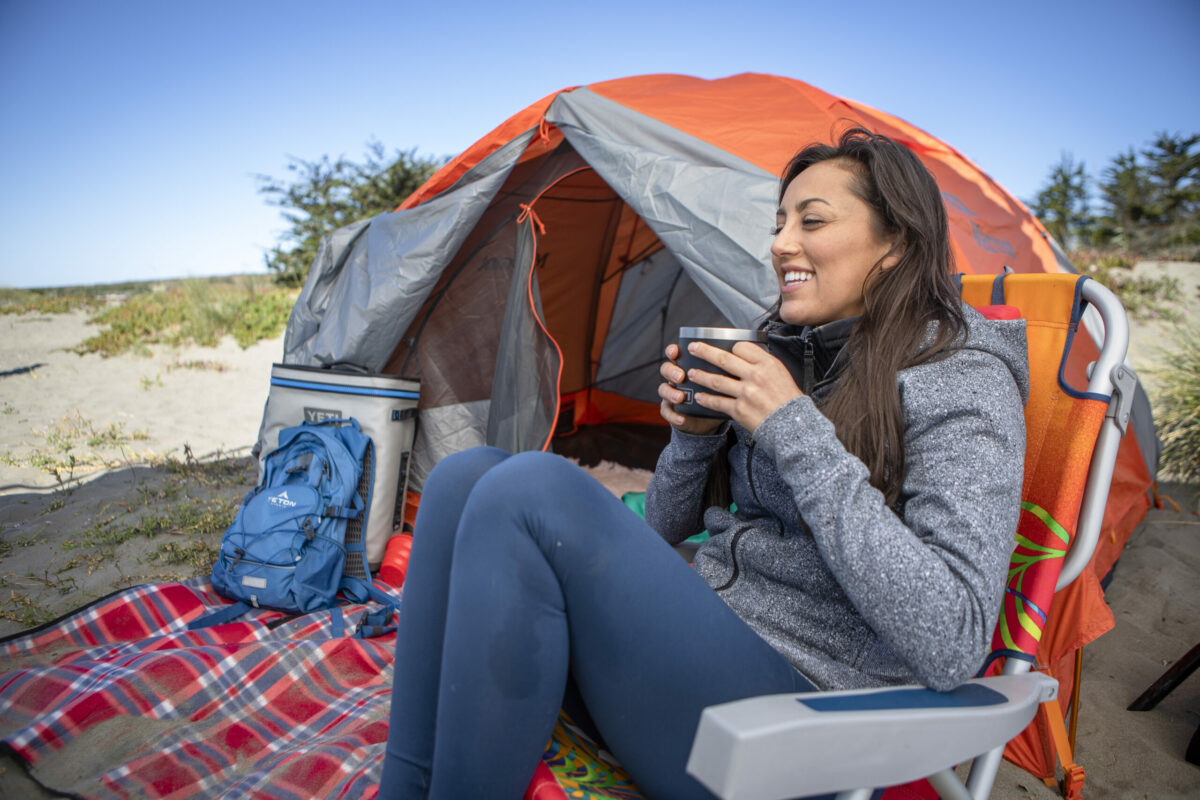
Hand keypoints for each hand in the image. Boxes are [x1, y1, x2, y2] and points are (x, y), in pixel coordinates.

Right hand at [658, 343, 724, 433]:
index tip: (677, 351)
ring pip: (663, 389)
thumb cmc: (717, 392)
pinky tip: (681, 418)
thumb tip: (743, 357)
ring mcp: (673, 393)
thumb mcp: (723, 378)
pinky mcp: (673, 410)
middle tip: (680, 376)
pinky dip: (673, 415)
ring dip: (670, 392)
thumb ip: (726, 367)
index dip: (673, 351)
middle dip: (671, 371)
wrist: (711, 417)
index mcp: (687, 365)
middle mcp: (677, 377)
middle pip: (666, 369)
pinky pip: (667, 411)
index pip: (676, 354)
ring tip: (680, 397)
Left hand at [681, 340, 802, 432]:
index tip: (724, 349)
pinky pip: (717, 402)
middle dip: (705, 351)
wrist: (794, 425)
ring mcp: (746, 393)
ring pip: (716, 380)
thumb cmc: (789, 401)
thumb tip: (746, 358)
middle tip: (693, 348)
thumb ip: (763, 365)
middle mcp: (755, 376)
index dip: (731, 347)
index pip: (742, 347)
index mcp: (767, 364)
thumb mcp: (781, 374)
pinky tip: (699, 396)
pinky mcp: (739, 410)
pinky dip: (706, 399)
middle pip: (723, 359)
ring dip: (701, 375)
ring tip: (692, 373)